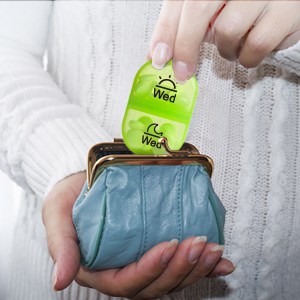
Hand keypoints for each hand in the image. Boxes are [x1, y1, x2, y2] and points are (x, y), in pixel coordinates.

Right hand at [42, 172, 234, 297]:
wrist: (83, 184)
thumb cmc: (69, 200)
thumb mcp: (57, 218)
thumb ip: (61, 247)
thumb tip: (59, 280)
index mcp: (99, 269)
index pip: (126, 282)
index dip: (149, 269)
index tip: (167, 246)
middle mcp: (123, 270)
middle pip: (155, 285)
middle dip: (180, 269)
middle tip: (198, 244)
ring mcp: (142, 260)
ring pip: (172, 278)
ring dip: (197, 268)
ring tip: (214, 250)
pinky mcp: (155, 248)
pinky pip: (180, 264)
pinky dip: (204, 267)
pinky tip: (222, 262)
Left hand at [150, 0, 299, 81]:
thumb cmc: (246, 2)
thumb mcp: (212, 5)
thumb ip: (183, 21)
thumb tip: (159, 52)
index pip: (181, 0)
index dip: (166, 31)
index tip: (159, 57)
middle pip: (198, 11)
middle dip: (185, 48)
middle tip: (183, 71)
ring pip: (227, 32)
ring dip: (225, 49)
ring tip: (234, 40)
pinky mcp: (287, 12)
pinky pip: (255, 47)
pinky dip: (247, 56)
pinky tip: (251, 45)